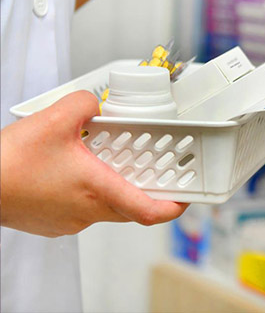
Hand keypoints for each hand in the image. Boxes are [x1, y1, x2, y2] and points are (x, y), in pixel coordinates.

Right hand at [0, 91, 186, 236]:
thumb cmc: (8, 163)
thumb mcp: (56, 117)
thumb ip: (85, 103)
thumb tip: (93, 104)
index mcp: (98, 190)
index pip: (149, 210)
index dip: (173, 206)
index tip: (186, 198)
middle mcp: (87, 212)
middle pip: (130, 206)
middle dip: (142, 187)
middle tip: (148, 167)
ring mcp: (68, 221)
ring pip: (103, 206)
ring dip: (108, 185)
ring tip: (100, 160)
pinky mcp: (51, 223)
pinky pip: (79, 207)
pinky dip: (83, 190)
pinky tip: (70, 170)